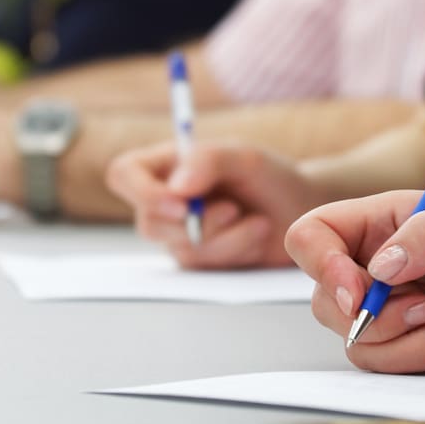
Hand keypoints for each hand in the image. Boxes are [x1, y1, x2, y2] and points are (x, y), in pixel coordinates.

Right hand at [107, 142, 329, 268]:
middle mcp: (164, 201)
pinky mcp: (200, 261)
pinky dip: (237, 250)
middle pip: (149, 223)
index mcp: (165, 165)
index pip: (123, 175)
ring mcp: (179, 235)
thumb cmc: (270, 176)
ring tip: (257, 220)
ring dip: (227, 237)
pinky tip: (257, 235)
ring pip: (182, 249)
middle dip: (198, 223)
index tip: (182, 203)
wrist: (301, 210)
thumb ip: (208, 161)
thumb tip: (176, 188)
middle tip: (235, 209)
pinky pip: (206, 266)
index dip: (143, 193)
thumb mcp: (245, 157)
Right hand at [285, 192, 424, 372]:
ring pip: (359, 343)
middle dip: (373, 318)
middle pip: (327, 302)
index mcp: (382, 223)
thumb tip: (380, 269)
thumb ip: (424, 237)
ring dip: (407, 342)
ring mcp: (394, 309)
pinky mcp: (413, 344)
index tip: (356, 294)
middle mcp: (378, 266)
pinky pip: (392, 365)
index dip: (321, 266)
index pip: (314, 237)